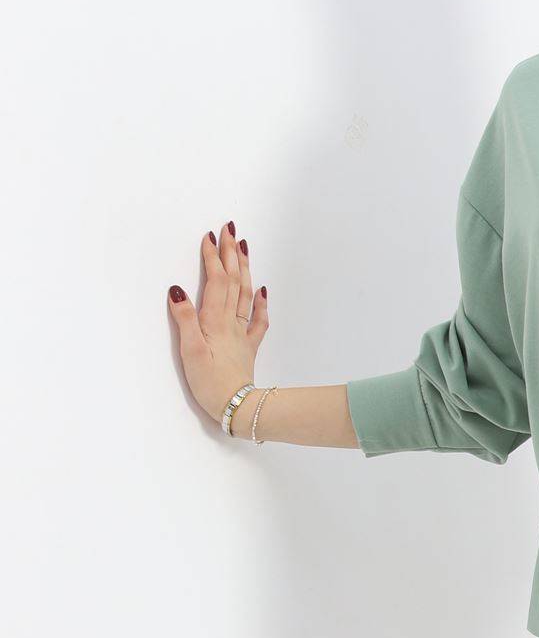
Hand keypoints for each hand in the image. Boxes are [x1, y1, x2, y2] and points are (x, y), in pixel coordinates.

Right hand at [167, 220, 268, 427]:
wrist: (238, 408)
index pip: (216, 281)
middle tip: (230, 229)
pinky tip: (262, 290)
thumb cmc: (211, 384)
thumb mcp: (190, 352)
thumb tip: (177, 290)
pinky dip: (260, 303)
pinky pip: (257, 321)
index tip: (210, 236)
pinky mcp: (247, 348)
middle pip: (233, 282)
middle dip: (231, 254)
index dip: (213, 258)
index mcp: (215, 321)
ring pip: (245, 295)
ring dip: (244, 269)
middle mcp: (231, 323)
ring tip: (244, 248)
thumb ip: (184, 319)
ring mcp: (241, 335)